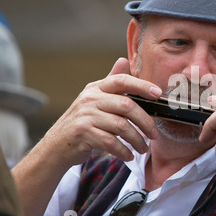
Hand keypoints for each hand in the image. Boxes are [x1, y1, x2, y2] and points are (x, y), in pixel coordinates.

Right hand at [45, 57, 161, 167]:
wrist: (57, 145)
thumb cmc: (83, 121)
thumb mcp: (95, 99)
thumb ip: (111, 83)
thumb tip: (124, 60)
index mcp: (96, 88)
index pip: (121, 81)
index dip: (142, 86)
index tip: (158, 94)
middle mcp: (90, 99)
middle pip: (126, 105)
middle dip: (145, 121)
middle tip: (155, 134)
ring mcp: (85, 116)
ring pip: (121, 126)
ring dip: (137, 140)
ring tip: (143, 148)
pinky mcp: (82, 133)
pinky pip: (111, 142)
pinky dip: (124, 151)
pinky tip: (129, 155)